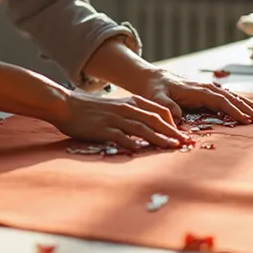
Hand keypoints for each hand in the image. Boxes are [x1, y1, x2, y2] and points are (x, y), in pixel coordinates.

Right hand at [49, 89, 191, 150]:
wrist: (67, 105)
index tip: (182, 135)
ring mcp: (115, 119)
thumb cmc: (91, 109)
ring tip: (171, 148)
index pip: (159, 111)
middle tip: (185, 144)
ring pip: (142, 128)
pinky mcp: (103, 128)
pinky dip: (131, 143)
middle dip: (172, 132)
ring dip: (158, 138)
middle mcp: (126, 108)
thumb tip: (150, 126)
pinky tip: (139, 150)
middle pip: (155, 120)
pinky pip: (120, 136)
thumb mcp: (116, 107)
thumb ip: (132, 114)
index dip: (173, 123)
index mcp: (131, 102)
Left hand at [140, 72, 252, 123]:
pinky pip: (231, 100)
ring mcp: (211, 90)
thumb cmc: (155, 90)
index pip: (221, 101)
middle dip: (251, 109)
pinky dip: (245, 105)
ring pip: (236, 98)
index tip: (247, 120)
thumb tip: (178, 117)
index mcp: (198, 90)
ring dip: (252, 107)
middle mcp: (208, 89)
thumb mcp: (156, 99)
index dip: (234, 110)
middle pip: (234, 99)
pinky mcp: (211, 94)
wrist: (154, 79)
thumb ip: (166, 107)